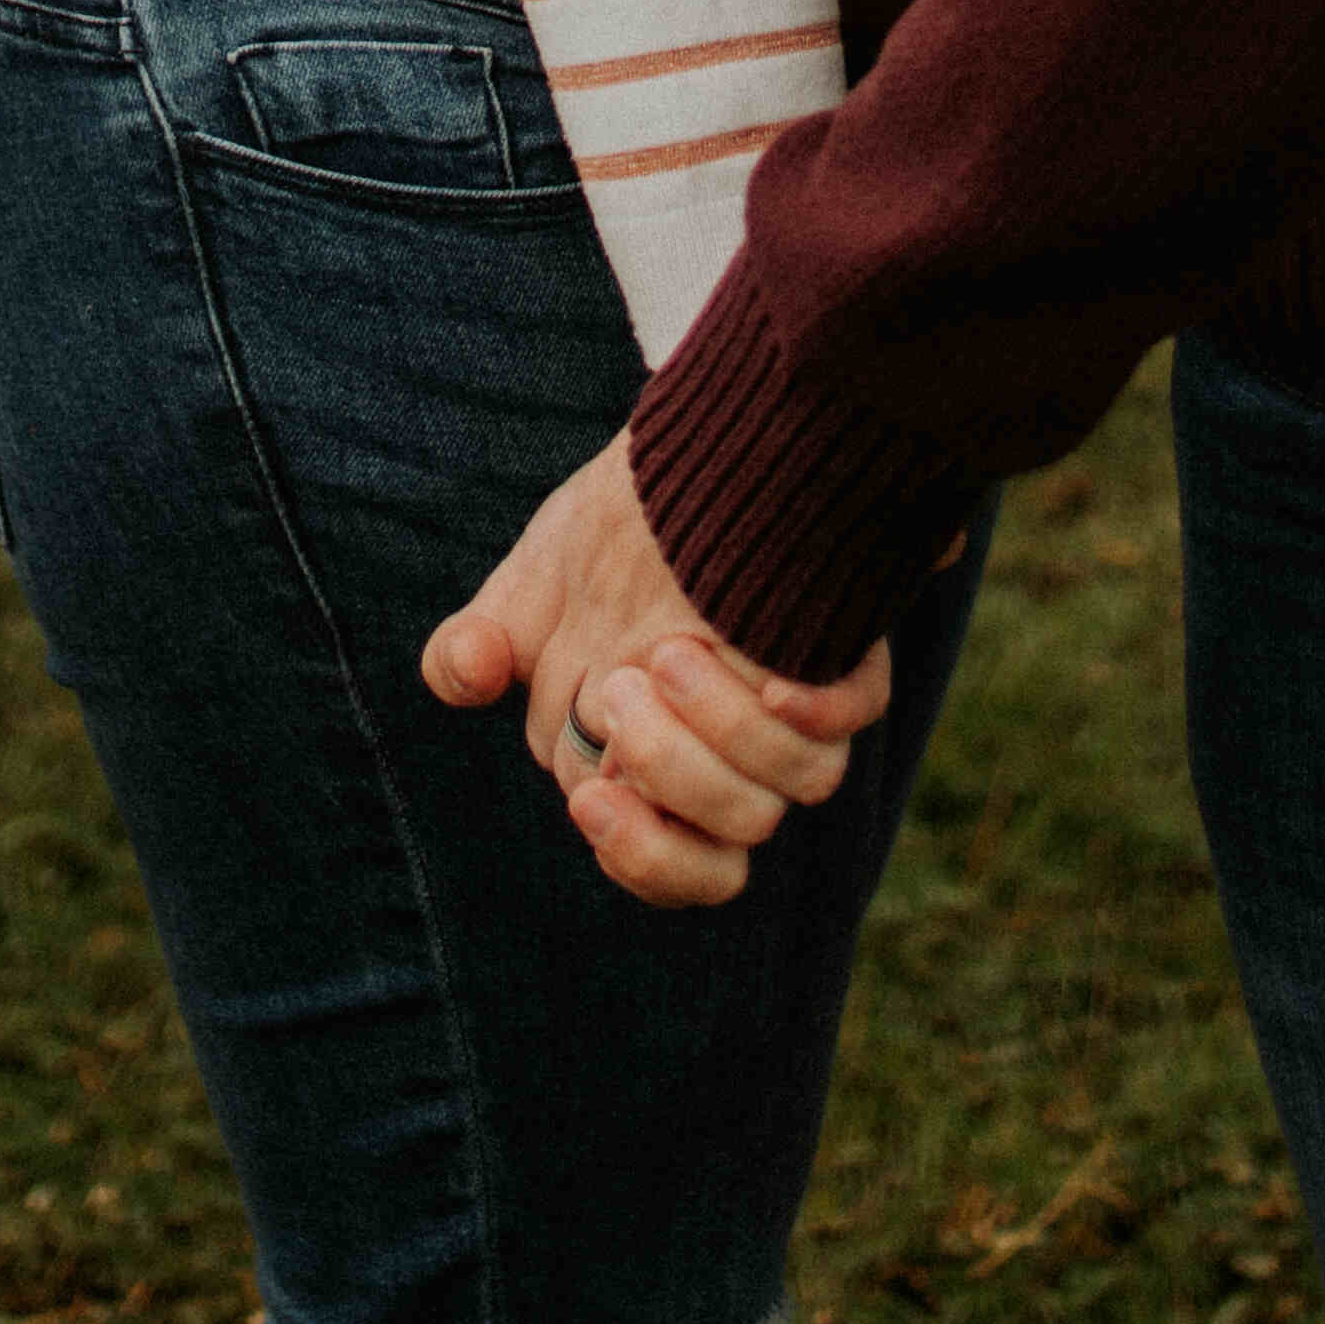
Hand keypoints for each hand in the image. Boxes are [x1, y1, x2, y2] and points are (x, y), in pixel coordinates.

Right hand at [424, 436, 890, 910]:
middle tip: (625, 683)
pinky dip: (822, 706)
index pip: (668, 864)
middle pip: (733, 829)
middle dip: (675, 772)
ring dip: (735, 732)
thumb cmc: (604, 538)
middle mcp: (734, 755)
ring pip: (801, 782)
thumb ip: (477, 647)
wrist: (683, 458)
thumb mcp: (529, 587)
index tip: (594, 795)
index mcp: (654, 767)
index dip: (640, 852)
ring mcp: (792, 708)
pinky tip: (777, 675)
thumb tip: (466, 672)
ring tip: (673, 650)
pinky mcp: (842, 652)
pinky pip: (858, 707)